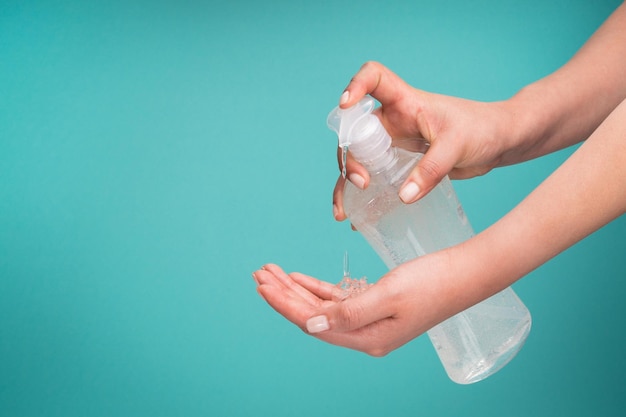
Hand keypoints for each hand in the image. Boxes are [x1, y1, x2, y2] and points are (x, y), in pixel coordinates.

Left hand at [252, 251, 479, 355]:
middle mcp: (364, 334)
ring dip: (297, 288)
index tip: (262, 286)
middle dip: (284, 294)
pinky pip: (338, 299)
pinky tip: (299, 278)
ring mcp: (370, 321)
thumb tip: (309, 324)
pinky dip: (317, 287)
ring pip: (322, 305)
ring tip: (272, 272)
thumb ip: (346, 312)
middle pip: (312, 315)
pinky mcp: (376, 305)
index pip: (313, 323)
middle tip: (259, 274)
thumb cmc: (432, 283)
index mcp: (367, 338)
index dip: (284, 304)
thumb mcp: (388, 296)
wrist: (465, 275)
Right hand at [333, 62, 517, 220]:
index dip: (356, 85)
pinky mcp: (399, 165)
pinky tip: (358, 218)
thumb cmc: (481, 129)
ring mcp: (393, 144)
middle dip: (349, 158)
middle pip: (356, 132)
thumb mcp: (458, 146)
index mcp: (405, 102)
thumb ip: (432, 169)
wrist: (498, 142)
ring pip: (359, 160)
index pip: (374, 79)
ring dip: (346, 185)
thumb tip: (403, 196)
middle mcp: (393, 121)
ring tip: (343, 212)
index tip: (346, 104)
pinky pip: (375, 179)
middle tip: (362, 184)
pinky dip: (365, 198)